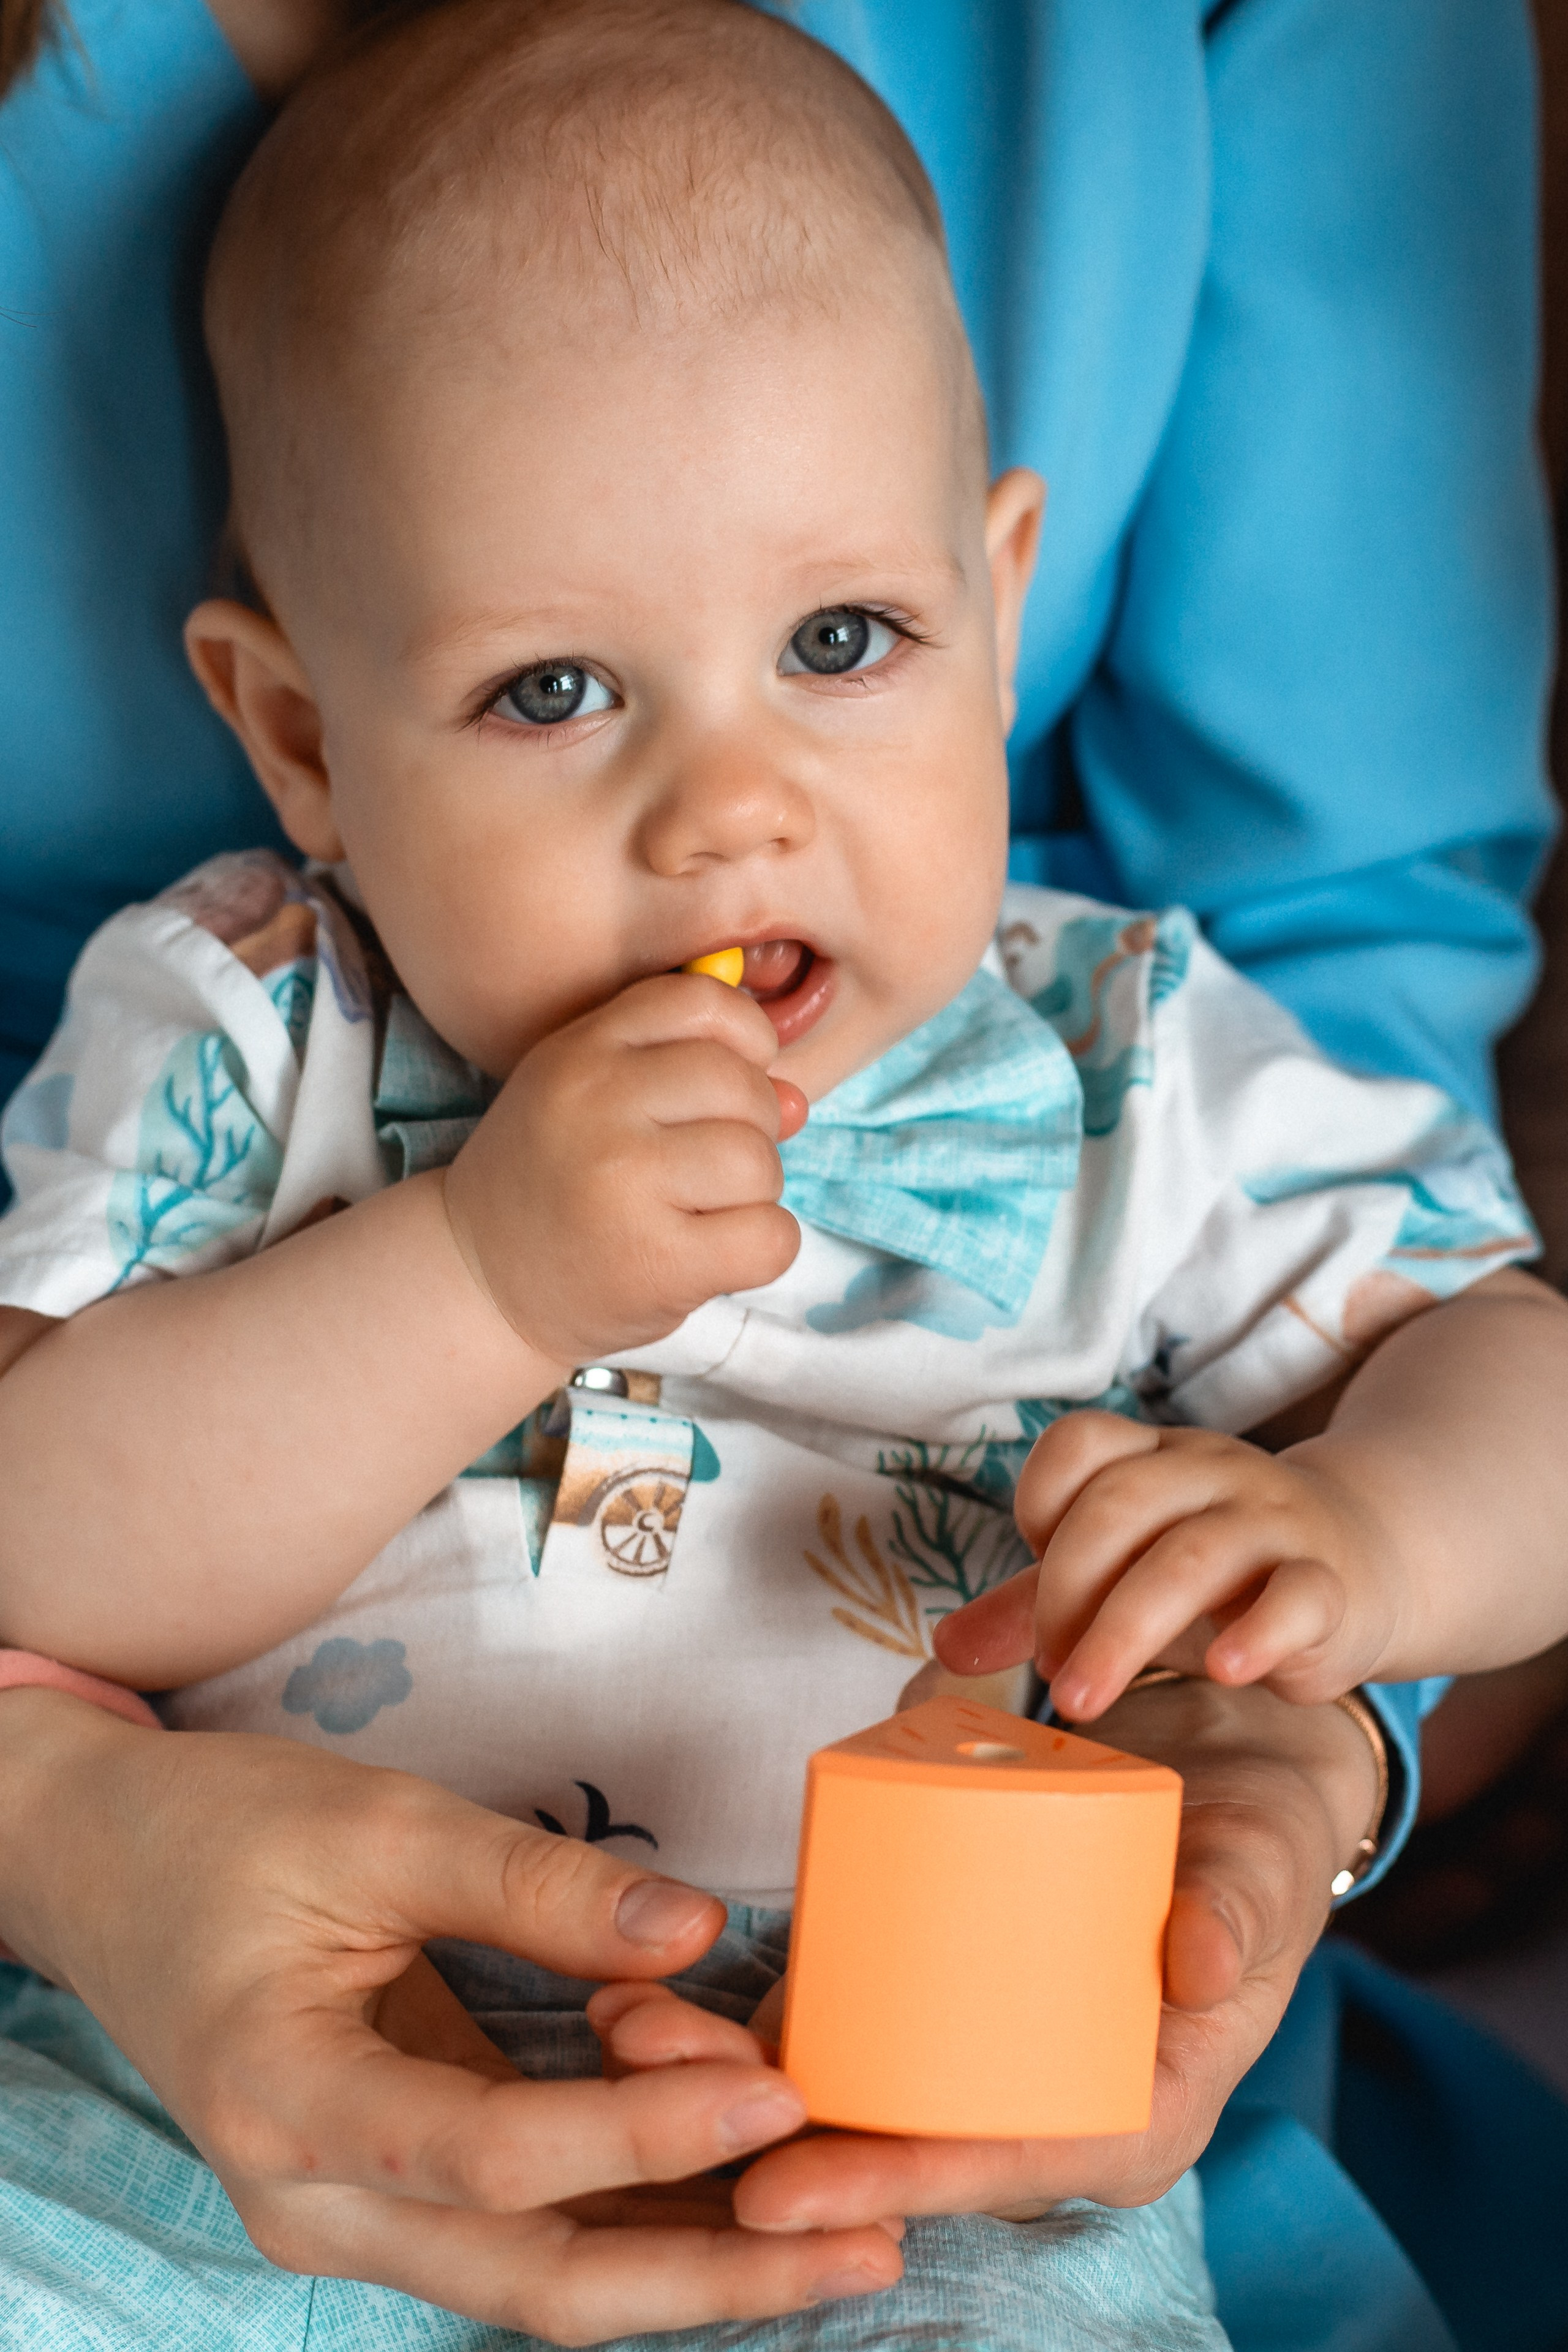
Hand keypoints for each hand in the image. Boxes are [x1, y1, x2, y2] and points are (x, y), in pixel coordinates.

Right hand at [0, 1696, 899, 2338]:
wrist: (104, 1863)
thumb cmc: (223, 1830)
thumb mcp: (375, 1826)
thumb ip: (532, 1886)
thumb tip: (696, 1930)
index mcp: (287, 2103)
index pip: (492, 2152)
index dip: (642, 2133)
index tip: (777, 2089)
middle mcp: (315, 2199)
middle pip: (536, 2275)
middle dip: (712, 2273)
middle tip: (872, 2236)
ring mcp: (352, 2209)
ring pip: (542, 2276)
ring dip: (695, 2262)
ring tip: (847, 2235)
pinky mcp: (392, 2183)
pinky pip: (528, 2228)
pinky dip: (639, 2215)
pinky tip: (747, 2190)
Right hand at [443, 973, 805, 1367]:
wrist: (480, 1280)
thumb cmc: (555, 1183)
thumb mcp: (596, 1100)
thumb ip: (693, 1077)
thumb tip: (796, 1102)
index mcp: (582, 1052)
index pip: (704, 1004)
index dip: (745, 1040)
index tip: (728, 1085)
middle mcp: (598, 1106)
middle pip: (744, 1088)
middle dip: (751, 1129)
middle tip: (708, 1167)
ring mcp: (625, 1184)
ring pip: (759, 1163)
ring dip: (753, 1194)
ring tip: (701, 1212)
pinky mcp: (655, 1261)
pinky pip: (770, 1237)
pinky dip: (763, 1248)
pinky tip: (715, 1254)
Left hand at [590, 1680, 1380, 2228]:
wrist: (1236, 1759)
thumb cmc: (1258, 1827)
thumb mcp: (1263, 1862)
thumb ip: (1239, 1905)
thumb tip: (1202, 1962)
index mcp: (1126, 2112)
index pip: (997, 2168)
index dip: (887, 2184)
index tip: (776, 2188)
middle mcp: (1042, 2097)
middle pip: (899, 2139)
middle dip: (771, 2132)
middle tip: (649, 2082)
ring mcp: (984, 2046)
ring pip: (853, 2087)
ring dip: (733, 2075)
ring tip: (623, 2029)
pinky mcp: (943, 1984)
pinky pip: (846, 2021)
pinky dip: (756, 2018)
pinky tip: (663, 1990)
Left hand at [932, 1411, 1398, 1720]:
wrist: (1360, 1565)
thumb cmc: (1213, 1574)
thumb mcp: (1119, 1575)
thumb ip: (1033, 1604)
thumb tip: (947, 1649)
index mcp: (1154, 1457)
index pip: (1082, 1443)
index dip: (1041, 1502)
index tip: (1036, 1574)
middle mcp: (1212, 1473)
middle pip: (1122, 1503)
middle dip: (1067, 1591)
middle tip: (1051, 1673)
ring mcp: (1274, 1522)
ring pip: (1194, 1556)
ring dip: (1125, 1631)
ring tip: (1082, 1700)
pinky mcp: (1329, 1583)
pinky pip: (1296, 1595)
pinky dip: (1256, 1633)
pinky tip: (1223, 1672)